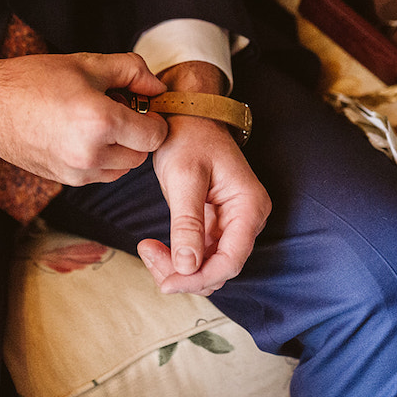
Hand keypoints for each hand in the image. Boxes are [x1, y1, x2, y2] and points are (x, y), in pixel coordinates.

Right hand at [0, 52, 167, 186]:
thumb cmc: (35, 79)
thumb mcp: (88, 63)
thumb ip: (132, 72)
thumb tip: (158, 88)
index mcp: (100, 121)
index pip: (155, 135)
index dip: (155, 119)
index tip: (142, 105)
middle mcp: (90, 153)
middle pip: (141, 154)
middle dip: (138, 133)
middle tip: (118, 108)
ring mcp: (76, 172)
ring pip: (123, 168)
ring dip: (121, 148)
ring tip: (97, 122)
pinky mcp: (64, 180)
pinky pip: (100, 174)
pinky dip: (102, 158)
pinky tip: (81, 134)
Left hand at [137, 62, 270, 295]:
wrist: (187, 115)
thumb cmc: (188, 136)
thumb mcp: (184, 177)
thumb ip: (187, 223)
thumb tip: (188, 266)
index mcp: (249, 206)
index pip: (231, 261)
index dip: (198, 278)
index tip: (166, 281)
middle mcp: (247, 218)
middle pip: (220, 268)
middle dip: (184, 273)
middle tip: (147, 254)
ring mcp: (232, 222)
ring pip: (208, 265)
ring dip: (178, 268)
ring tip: (147, 249)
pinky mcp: (215, 223)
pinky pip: (200, 253)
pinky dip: (177, 256)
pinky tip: (153, 246)